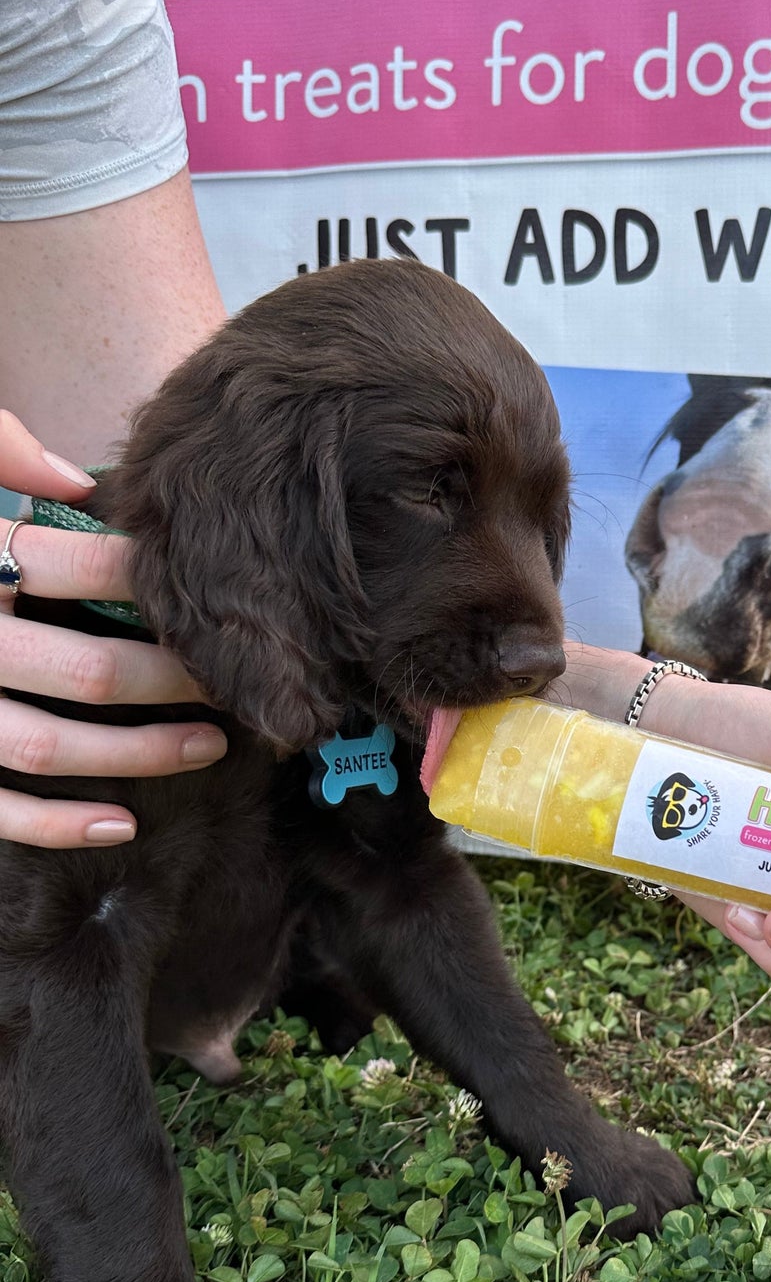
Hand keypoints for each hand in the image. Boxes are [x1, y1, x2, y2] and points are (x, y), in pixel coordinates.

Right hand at [0, 412, 225, 847]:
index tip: (217, 602)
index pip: (83, 574)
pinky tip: (121, 826)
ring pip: (49, 748)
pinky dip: (56, 825)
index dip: (157, 591)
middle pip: (85, 673)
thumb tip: (78, 480)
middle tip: (235, 683)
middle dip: (173, 684)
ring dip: (140, 755)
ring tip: (210, 746)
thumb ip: (0, 455)